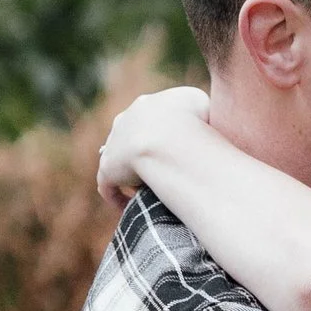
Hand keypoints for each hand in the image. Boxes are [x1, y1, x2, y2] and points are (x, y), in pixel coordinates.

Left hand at [96, 81, 211, 200]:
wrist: (171, 141)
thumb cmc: (195, 125)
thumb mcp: (203, 106)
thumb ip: (196, 111)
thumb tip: (200, 124)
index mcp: (149, 104)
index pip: (151, 118)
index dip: (161, 136)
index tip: (172, 153)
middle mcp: (128, 118)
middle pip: (131, 135)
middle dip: (141, 151)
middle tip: (158, 172)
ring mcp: (114, 142)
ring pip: (118, 158)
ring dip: (129, 173)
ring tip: (144, 190)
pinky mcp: (108, 167)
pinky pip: (107, 184)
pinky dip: (116, 195)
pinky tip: (128, 206)